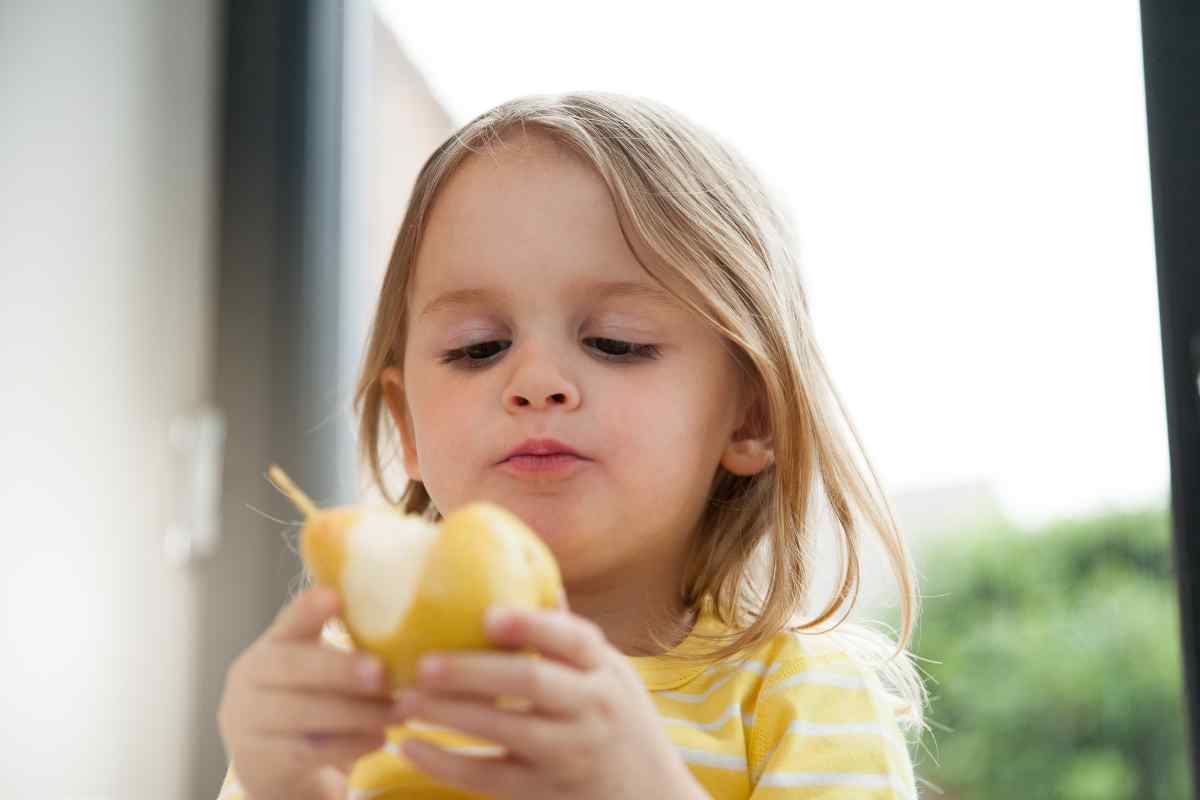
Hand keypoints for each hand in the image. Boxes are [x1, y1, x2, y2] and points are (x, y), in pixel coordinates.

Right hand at [216, 587, 405, 799]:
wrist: (270, 765)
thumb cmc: (307, 702)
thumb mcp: (313, 669)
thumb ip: (343, 645)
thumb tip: (405, 622)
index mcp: (269, 647)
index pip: (287, 622)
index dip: (308, 610)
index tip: (334, 597)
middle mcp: (250, 680)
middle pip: (292, 668)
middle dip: (341, 670)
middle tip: (382, 672)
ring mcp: (249, 723)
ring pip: (304, 713)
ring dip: (358, 712)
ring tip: (399, 710)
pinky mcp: (263, 763)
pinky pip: (310, 751)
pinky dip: (349, 744)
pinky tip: (379, 737)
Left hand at [393, 601, 707, 799]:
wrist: (652, 798)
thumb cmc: (620, 723)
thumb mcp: (611, 674)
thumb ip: (569, 637)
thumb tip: (527, 572)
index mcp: (605, 671)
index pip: (574, 639)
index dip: (532, 625)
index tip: (488, 615)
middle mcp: (592, 709)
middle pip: (532, 683)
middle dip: (474, 671)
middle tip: (423, 662)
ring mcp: (568, 754)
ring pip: (506, 731)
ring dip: (450, 714)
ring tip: (405, 698)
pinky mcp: (543, 791)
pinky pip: (487, 778)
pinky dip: (444, 763)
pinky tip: (409, 745)